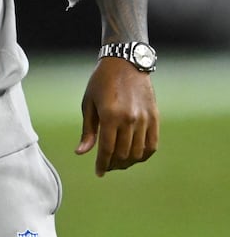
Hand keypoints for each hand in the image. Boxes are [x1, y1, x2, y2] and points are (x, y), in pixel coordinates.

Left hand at [75, 57, 159, 176]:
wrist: (125, 63)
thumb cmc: (101, 83)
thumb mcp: (88, 104)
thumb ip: (88, 130)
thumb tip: (82, 152)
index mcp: (110, 116)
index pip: (107, 150)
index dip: (102, 164)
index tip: (98, 173)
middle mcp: (130, 119)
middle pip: (124, 154)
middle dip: (114, 165)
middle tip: (107, 167)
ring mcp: (145, 119)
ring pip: (138, 152)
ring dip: (128, 162)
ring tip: (119, 163)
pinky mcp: (155, 117)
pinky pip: (152, 144)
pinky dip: (144, 155)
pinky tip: (135, 157)